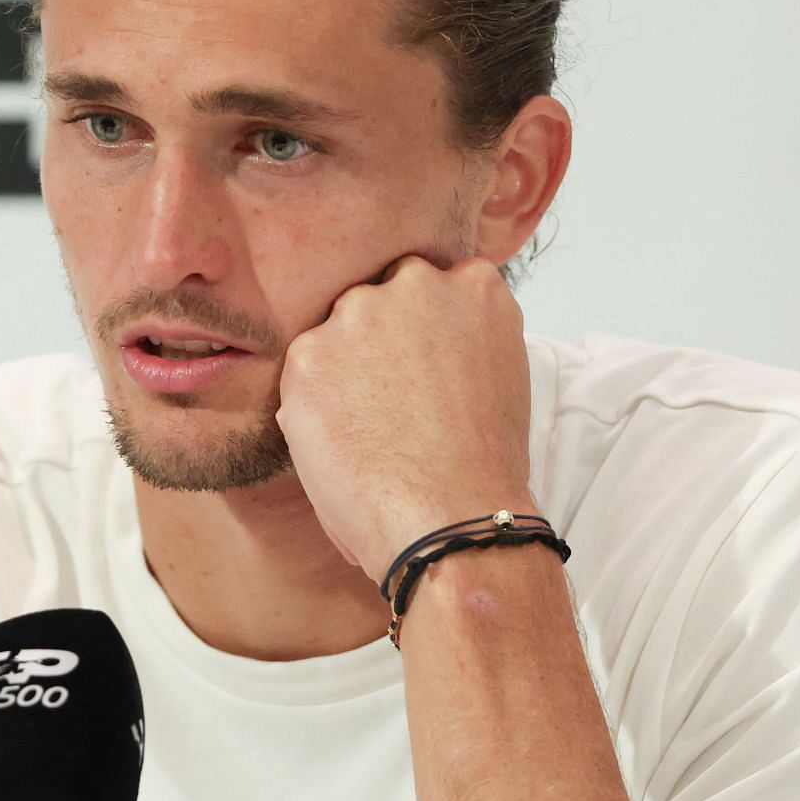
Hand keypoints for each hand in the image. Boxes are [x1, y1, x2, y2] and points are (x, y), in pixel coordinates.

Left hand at [275, 255, 535, 585]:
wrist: (450, 517)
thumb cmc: (480, 467)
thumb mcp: (496, 376)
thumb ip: (455, 338)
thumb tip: (418, 341)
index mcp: (476, 287)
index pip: (431, 287)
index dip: (420, 334)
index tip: (420, 372)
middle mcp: (417, 283)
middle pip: (378, 299)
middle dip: (376, 342)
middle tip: (388, 405)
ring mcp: (360, 312)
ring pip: (335, 334)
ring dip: (341, 371)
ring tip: (366, 431)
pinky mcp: (308, 351)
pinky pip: (303, 374)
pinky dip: (312, 406)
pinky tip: (340, 444)